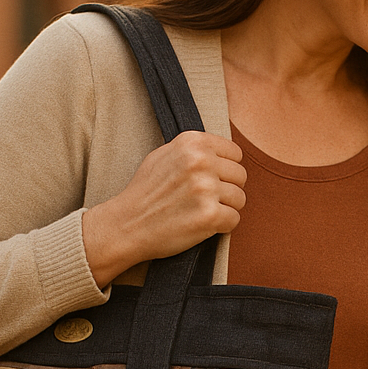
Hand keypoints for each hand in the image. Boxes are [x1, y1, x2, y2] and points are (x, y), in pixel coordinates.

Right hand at [82, 131, 245, 286]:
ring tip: (201, 212)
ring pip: (240, 199)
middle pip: (241, 176)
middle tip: (205, 200)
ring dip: (225, 208)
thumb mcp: (164, 155)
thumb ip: (193, 150)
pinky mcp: (209, 215)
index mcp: (192, 142)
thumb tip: (222, 153)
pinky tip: (202, 225)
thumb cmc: (145, 192)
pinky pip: (234, 219)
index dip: (226, 170)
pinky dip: (222, 226)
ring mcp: (206, 188)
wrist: (126, 224)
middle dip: (227, 190)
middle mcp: (200, 161)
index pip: (235, 153)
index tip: (212, 180)